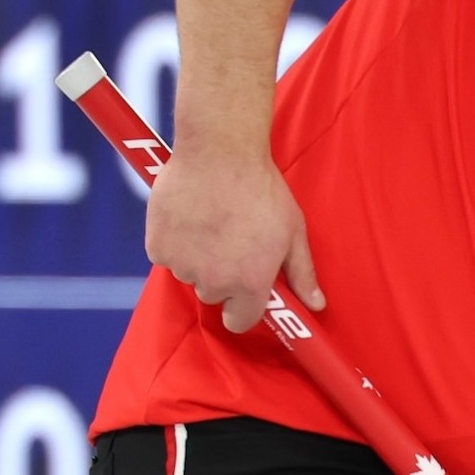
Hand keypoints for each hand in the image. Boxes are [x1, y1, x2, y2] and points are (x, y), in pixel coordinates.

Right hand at [144, 141, 323, 334]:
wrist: (219, 152)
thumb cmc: (261, 189)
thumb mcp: (293, 232)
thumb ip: (302, 274)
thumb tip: (316, 305)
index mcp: (250, 284)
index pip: (239, 323)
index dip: (242, 308)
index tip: (243, 292)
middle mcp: (214, 282)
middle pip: (214, 295)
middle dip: (221, 276)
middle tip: (230, 240)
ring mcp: (183, 266)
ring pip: (189, 274)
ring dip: (196, 258)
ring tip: (210, 221)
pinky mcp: (158, 247)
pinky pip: (165, 255)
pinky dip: (173, 241)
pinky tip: (189, 215)